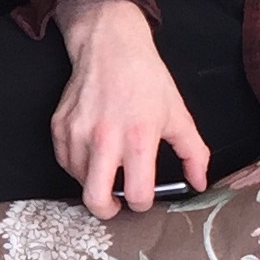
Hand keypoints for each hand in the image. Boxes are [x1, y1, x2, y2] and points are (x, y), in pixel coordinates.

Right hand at [51, 0, 209, 218]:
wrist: (110, 47)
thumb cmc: (146, 80)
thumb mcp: (178, 115)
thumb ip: (193, 153)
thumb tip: (200, 183)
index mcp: (139, 138)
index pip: (137, 194)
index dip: (141, 204)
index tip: (142, 198)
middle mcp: (105, 139)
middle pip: (96, 199)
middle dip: (108, 212)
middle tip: (115, 207)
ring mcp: (77, 133)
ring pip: (79, 182)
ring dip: (94, 183)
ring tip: (107, 170)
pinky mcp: (59, 127)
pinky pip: (65, 162)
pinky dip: (77, 166)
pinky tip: (92, 155)